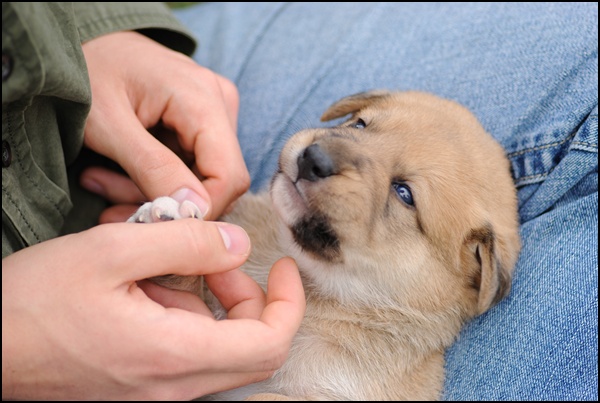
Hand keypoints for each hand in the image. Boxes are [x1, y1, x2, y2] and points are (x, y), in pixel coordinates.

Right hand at [1, 220, 305, 399]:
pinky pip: (188, 354)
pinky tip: (145, 289)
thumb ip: (185, 242)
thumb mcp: (112, 250)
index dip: (289, 302)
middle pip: (252, 350)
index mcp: (173, 356)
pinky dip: (185, 317)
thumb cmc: (34, 302)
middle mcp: (173, 387)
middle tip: (220, 259)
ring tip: (165, 267)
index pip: (269, 343)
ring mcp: (157, 392)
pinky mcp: (140, 386)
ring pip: (220, 351)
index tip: (283, 265)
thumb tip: (238, 244)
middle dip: (251, 299)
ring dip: (212, 304)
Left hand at [80, 31, 249, 220]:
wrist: (81, 40)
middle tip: (112, 209)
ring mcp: (213, 110)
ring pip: (200, 177)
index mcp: (203, 98)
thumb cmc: (88, 71)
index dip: (201, 210)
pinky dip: (154, 178)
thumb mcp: (109, 123)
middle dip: (168, 202)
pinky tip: (117, 171)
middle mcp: (219, 103)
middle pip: (215, 179)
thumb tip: (195, 211)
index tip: (157, 228)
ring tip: (101, 182)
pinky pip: (190, 164)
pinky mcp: (201, 120)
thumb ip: (152, 167)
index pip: (229, 175)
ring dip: (153, 191)